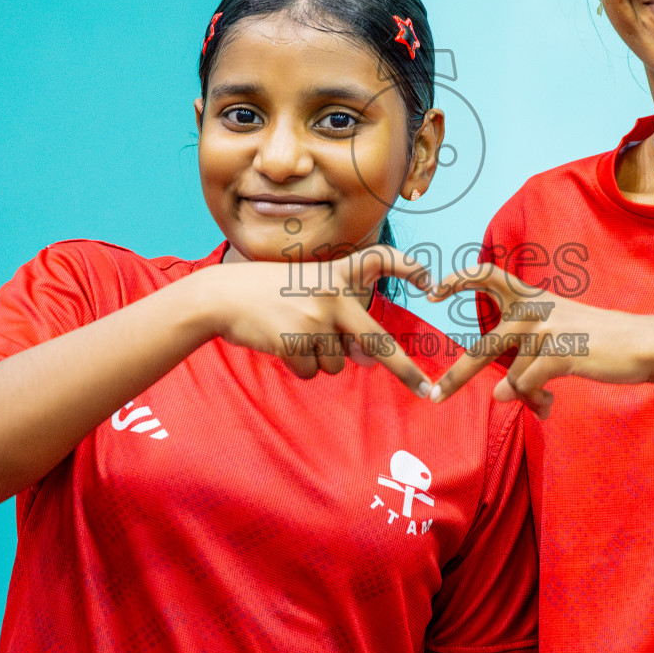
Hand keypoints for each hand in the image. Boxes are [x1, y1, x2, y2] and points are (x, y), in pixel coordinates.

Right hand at [190, 245, 436, 395]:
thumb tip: (368, 360)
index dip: (407, 268)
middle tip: (427, 392)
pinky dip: (297, 365)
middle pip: (378, 342)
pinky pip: (310, 371)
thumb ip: (341, 321)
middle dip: (405, 370)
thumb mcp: (310, 295)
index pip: (379, 260)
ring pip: (336, 363)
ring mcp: (315, 320)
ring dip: (318, 358)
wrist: (222, 296)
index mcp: (337, 274)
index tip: (431, 282)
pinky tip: (279, 342)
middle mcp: (333, 296)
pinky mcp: (296, 342)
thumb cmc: (270, 295)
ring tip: (292, 333)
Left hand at [427, 263, 653, 416]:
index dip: (458, 279)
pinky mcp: (560, 351)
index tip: (432, 290)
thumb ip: (525, 363)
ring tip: (546, 404)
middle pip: (484, 347)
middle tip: (435, 396)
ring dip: (529, 398)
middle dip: (458, 376)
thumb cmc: (597, 343)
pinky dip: (535, 401)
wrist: (642, 344)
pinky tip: (548, 408)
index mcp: (532, 297)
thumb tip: (502, 396)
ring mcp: (547, 328)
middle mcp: (534, 309)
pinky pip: (529, 386)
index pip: (488, 274)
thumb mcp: (557, 340)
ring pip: (514, 378)